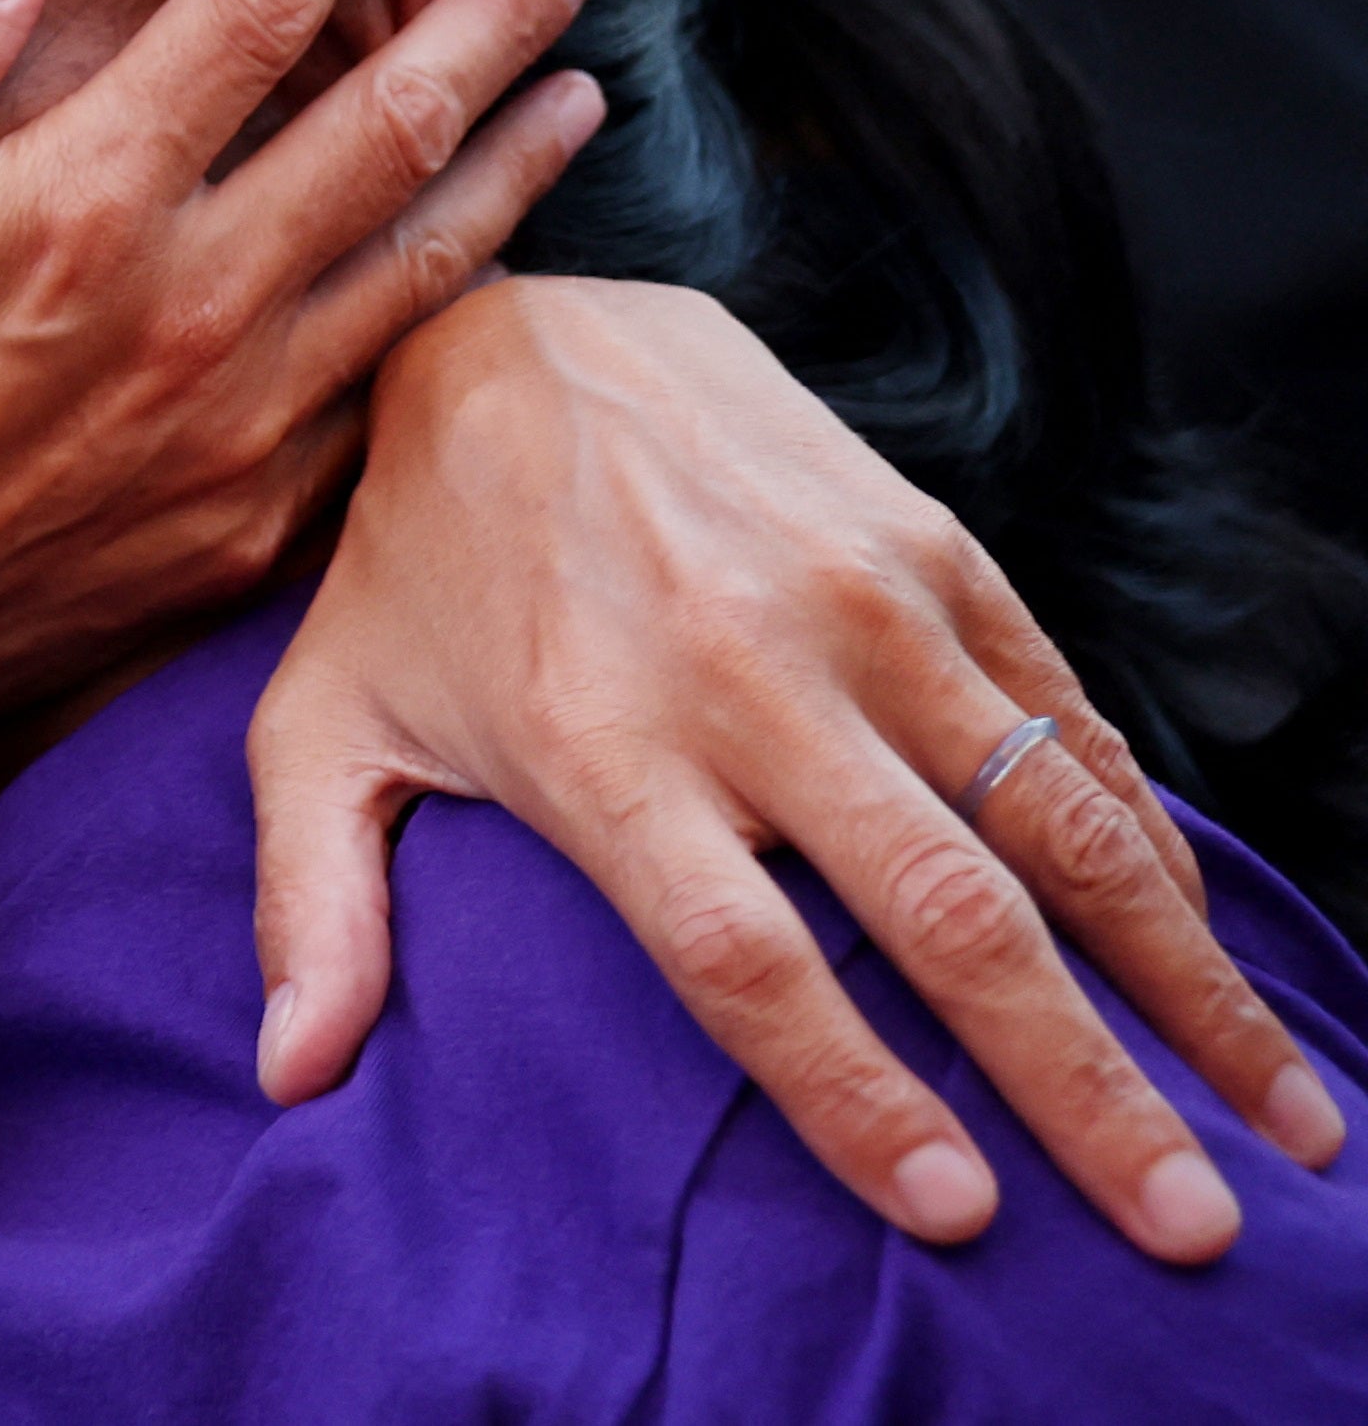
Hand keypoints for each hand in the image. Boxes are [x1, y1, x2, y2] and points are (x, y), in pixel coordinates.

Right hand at [0, 0, 606, 800]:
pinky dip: (444, 320)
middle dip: (497, 21)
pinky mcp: (235, 530)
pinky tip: (472, 286)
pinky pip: (375, 402)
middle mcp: (186, 311)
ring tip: (583, 95)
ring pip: (421, 269)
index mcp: (76, 205)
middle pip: (389, 128)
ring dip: (515, 169)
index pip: (255, 10)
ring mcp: (230, 432)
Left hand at [251, 275, 1350, 1263]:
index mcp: (600, 745)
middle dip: (1087, 1086)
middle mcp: (744, 678)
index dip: (855, 1091)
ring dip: (1187, 981)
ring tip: (1281, 1117)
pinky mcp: (929, 547)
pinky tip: (1210, 941)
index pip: (749, 960)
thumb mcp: (321, 715)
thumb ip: (312, 897)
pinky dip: (1151, 840)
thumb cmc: (407, 562)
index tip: (958, 1214)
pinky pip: (1065, 718)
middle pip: (947, 919)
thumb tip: (288, 1074)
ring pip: (1057, 824)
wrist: (502, 330)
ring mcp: (856, 605)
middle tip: (1190, 1226)